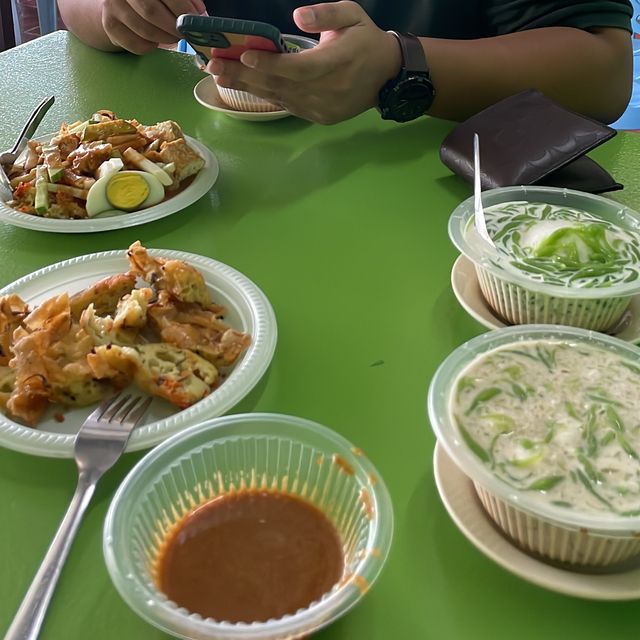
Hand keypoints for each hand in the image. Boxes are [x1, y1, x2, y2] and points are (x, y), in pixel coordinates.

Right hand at [101, 0, 205, 53]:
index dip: (182, 8)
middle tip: (185, 34)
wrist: (119, 5)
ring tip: (173, 38)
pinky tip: (155, 41)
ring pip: (145, 30)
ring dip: (165, 39)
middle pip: (152, 11)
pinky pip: (136, 44)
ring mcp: (113, 6)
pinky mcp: (110, 25)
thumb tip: (199, 12)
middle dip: (173, 27)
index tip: (196, 19)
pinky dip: (151, 47)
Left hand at [207, 1, 401, 123]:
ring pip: (280, 98)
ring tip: (220, 77)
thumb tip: (297, 17)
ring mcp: (322, 108)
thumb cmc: (366, 40)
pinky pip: (287, 106)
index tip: (243, 54)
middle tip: (213, 66)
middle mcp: (328, 90)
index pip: (297, 67)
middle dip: (244, 75)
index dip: (269, 63)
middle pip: (280, 85)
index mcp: (337, 62)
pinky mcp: (319, 117)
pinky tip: (245, 86)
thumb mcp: (352, 14)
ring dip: (248, 87)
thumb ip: (326, 14)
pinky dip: (265, 96)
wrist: (388, 76)